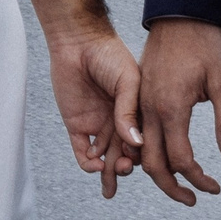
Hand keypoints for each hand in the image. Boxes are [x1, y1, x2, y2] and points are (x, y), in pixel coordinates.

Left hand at [47, 27, 142, 197]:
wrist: (78, 41)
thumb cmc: (109, 55)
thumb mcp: (128, 81)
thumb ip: (129, 111)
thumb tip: (135, 142)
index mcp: (136, 112)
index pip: (142, 142)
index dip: (143, 155)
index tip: (142, 159)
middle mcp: (118, 122)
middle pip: (124, 156)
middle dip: (126, 168)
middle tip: (124, 169)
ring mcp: (97, 125)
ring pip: (105, 159)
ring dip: (108, 172)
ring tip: (110, 178)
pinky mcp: (76, 126)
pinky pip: (82, 152)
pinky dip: (88, 163)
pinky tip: (94, 164)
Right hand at [138, 17, 220, 204]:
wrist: (181, 11)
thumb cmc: (205, 42)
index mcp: (171, 107)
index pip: (180, 160)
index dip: (198, 179)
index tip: (214, 188)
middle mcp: (149, 109)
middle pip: (152, 163)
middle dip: (171, 188)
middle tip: (193, 200)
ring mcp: (141, 101)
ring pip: (142, 150)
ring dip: (159, 172)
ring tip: (180, 184)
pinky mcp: (139, 94)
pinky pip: (138, 133)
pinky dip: (148, 152)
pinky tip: (166, 155)